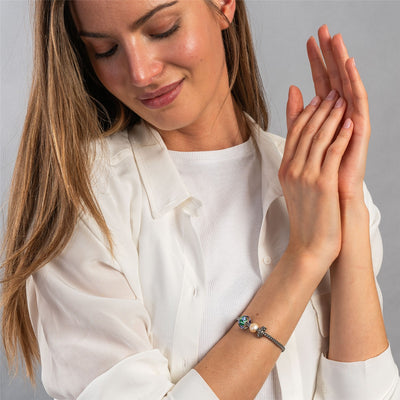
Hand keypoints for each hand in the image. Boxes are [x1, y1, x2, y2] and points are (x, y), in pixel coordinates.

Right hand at [279, 89, 352, 267]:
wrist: (309, 244)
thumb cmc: (307, 218)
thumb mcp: (297, 188)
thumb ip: (299, 164)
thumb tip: (301, 147)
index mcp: (286, 170)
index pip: (294, 133)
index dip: (306, 113)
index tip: (317, 98)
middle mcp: (293, 170)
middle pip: (305, 131)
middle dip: (320, 108)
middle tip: (332, 92)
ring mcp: (306, 176)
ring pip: (318, 138)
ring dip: (331, 116)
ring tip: (342, 101)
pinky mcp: (322, 184)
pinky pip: (332, 153)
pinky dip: (341, 135)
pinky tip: (349, 123)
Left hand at [287, 25, 369, 201]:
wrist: (332, 197)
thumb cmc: (319, 170)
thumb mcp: (302, 137)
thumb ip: (297, 114)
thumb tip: (293, 87)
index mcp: (327, 115)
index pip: (322, 81)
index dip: (316, 61)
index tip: (309, 40)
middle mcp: (341, 114)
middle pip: (335, 77)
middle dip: (329, 53)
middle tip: (324, 29)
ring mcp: (351, 120)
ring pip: (347, 85)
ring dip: (342, 61)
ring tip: (336, 38)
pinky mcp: (360, 129)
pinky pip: (358, 102)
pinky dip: (354, 83)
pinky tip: (348, 66)